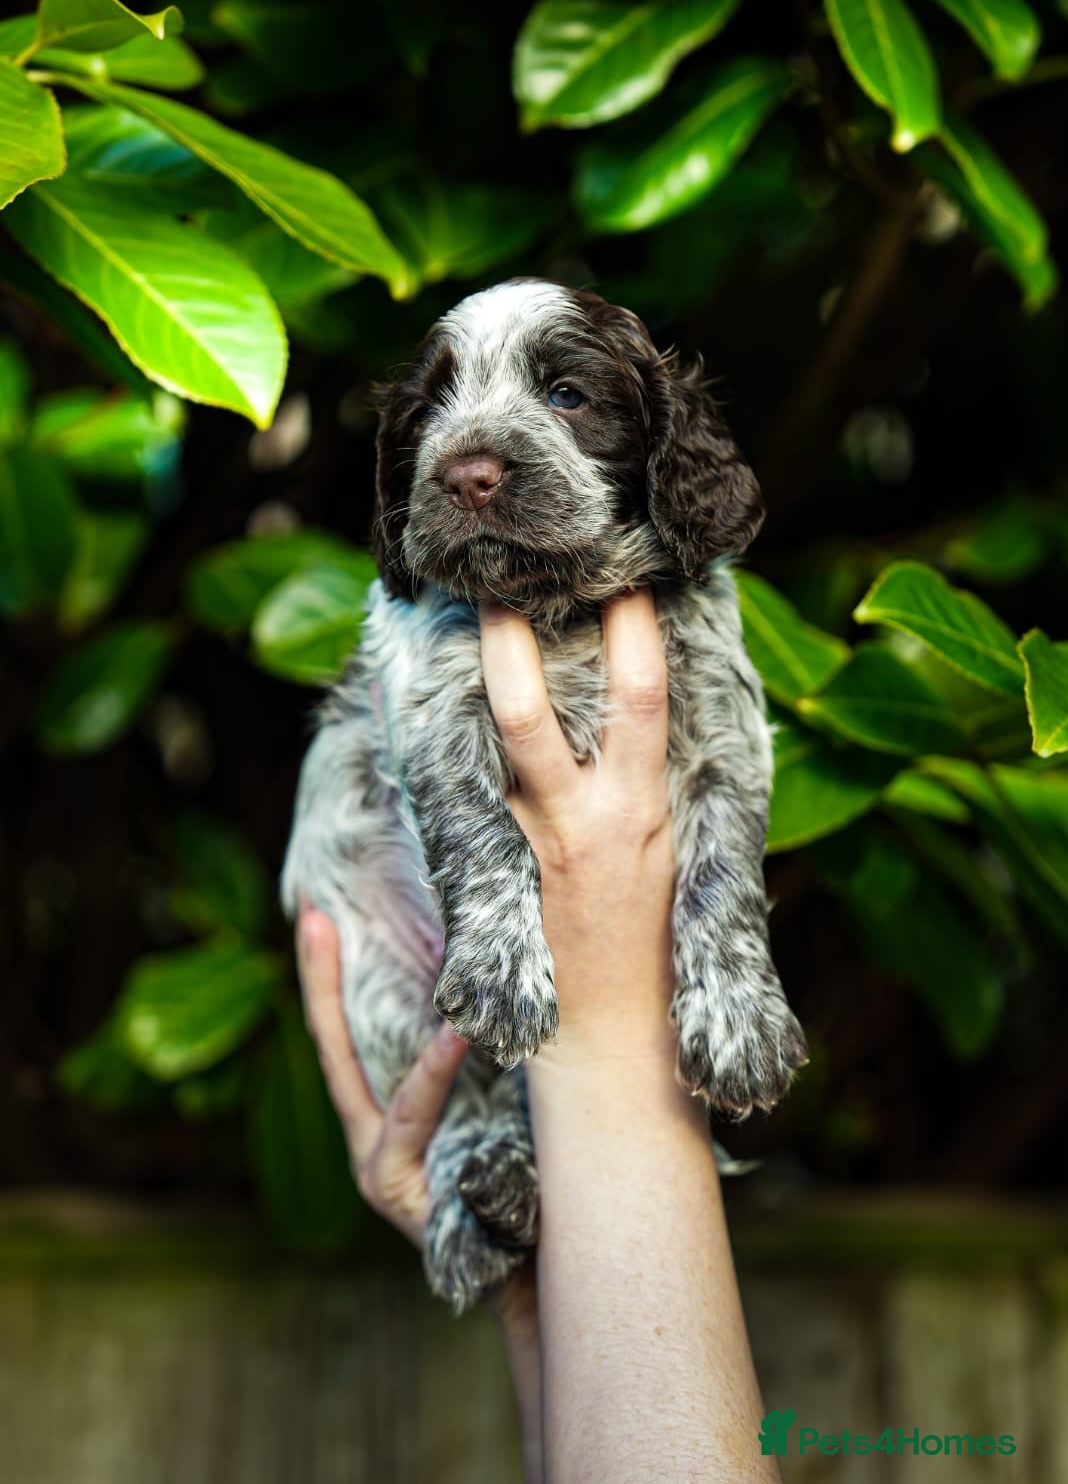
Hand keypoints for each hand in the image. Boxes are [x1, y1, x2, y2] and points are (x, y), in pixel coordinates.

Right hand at [295, 906, 537, 1321]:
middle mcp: (371, 1140)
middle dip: (321, 980)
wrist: (544, 1270)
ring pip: (375, 1081)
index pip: (342, 1035)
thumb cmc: (524, 1182)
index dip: (325, 978)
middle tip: (314, 915)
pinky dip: (434, 1072)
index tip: (315, 916)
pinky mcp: (397, 1192)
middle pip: (332, 1047)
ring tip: (409, 953)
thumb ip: (474, 1058)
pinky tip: (455, 1034)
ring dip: (378, 1012)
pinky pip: (413, 1119)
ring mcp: (379, 1169)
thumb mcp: (492, 1108)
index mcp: (384, 1119)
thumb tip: (489, 972)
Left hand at [479, 587, 676, 1067]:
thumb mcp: (680, 842)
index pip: (641, 696)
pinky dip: (433, 748)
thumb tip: (652, 689)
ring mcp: (522, 847)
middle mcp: (577, 819)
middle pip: (528, 714)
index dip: (632, 628)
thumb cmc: (659, 931)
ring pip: (475, 751)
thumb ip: (657, 770)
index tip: (626, 571)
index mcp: (641, 806)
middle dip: (507, 642)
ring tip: (441, 623)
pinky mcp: (487, 873)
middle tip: (490, 576)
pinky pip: (455, 795)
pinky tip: (405, 702)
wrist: (613, 1037)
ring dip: (455, 689)